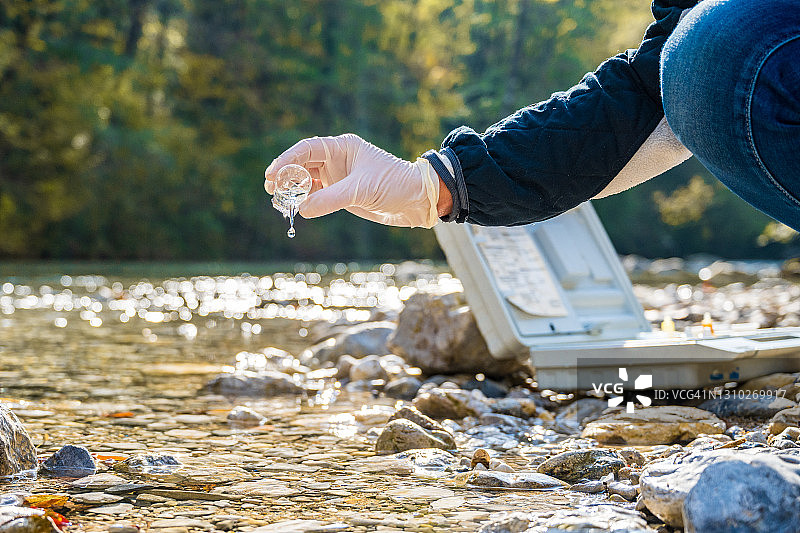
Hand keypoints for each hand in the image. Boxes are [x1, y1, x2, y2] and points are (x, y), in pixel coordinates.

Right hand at [264, 134, 440, 227]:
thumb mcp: (361, 191)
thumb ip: (331, 199)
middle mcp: (337, 159)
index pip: (307, 149)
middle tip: (270, 189)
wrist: (416, 201)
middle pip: (302, 165)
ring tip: (277, 201)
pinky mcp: (342, 194)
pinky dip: (304, 202)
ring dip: (292, 190)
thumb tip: (302, 209)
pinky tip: (294, 209)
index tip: (272, 173)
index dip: (287, 160)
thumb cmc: (394, 185)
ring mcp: (338, 177)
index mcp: (343, 147)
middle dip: (285, 176)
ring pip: (307, 181)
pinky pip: (316, 196)